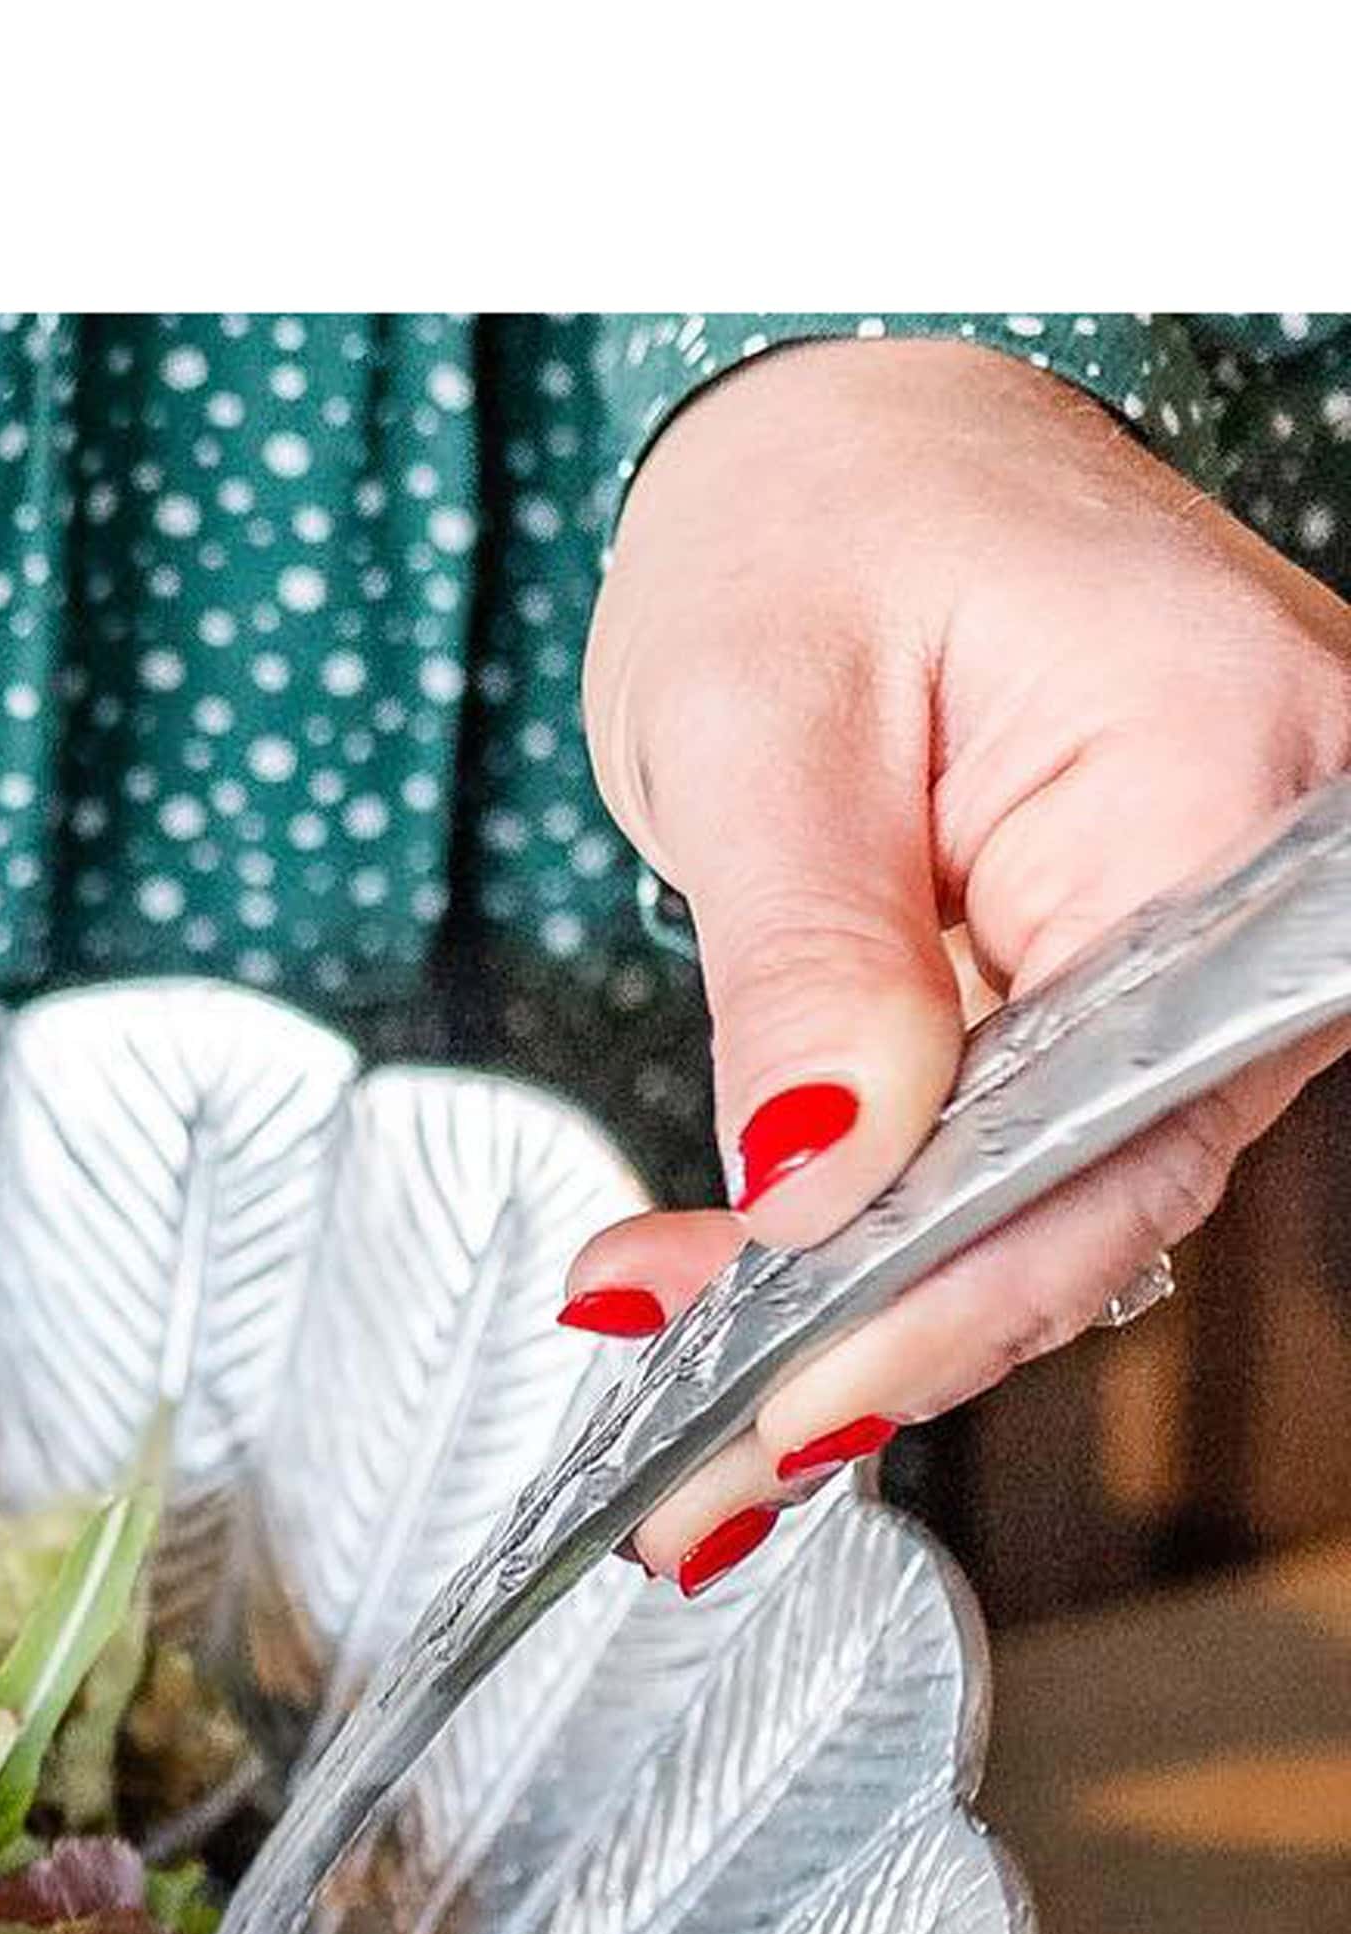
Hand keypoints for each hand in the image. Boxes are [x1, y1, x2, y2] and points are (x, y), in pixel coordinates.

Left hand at [569, 337, 1350, 1582]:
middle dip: (875, 1343)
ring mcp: (1200, 948)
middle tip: (679, 1476)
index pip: (1121, 1125)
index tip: (792, 1402)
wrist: (842, 456)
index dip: (954, 1297)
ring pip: (1048, 1206)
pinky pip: (1013, 1161)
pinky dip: (869, 1252)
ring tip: (672, 1427)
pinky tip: (730, 1314)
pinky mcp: (1113, 993)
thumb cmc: (817, 520)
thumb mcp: (760, 722)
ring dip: (853, 1322)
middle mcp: (1261, 878)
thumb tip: (819, 1174)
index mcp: (1233, 779)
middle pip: (1095, 1194)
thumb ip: (806, 957)